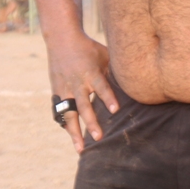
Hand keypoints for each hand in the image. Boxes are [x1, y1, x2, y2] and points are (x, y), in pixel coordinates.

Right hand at [48, 33, 118, 153]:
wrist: (61, 39)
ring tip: (81, 149)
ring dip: (74, 132)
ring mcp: (64, 88)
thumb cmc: (89, 48)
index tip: (115, 110)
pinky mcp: (56, 91)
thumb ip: (114, 71)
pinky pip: (60, 111)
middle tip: (98, 137)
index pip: (101, 86)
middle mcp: (77, 82)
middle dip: (91, 122)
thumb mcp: (104, 55)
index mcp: (90, 72)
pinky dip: (65, 124)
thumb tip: (133, 83)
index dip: (108, 98)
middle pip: (84, 105)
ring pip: (69, 114)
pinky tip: (72, 137)